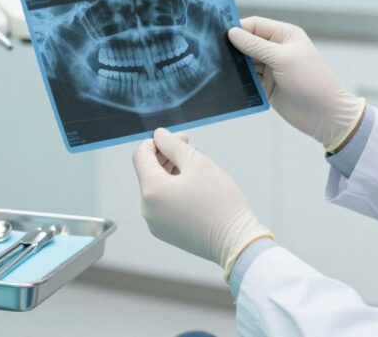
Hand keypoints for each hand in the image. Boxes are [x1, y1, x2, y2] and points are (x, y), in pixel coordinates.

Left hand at [132, 129, 272, 279]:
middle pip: (148, 171)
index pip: (141, 155)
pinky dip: (174, 190)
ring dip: (171, 172)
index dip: (158, 141)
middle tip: (192, 148)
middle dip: (166, 155)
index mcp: (152, 190)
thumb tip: (159, 135)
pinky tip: (194, 187)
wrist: (236, 242)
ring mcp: (155, 223)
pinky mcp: (165, 232)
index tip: (181, 140)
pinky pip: (163, 204)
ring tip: (196, 166)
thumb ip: (173, 145)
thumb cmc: (220, 201)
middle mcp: (147, 209)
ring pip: (157, 187)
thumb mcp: (197, 163)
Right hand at [228, 16, 364, 151]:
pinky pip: (247, 78)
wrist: (324, 115)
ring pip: (245, 61)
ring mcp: (271, 67)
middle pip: (247, 42)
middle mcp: (276, 49)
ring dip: (234, 64)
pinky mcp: (266, 85)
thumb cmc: (310, 81)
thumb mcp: (282, 59)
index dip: (237, 28)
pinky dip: (239, 79)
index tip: (216, 34)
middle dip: (233, 47)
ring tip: (216, 67)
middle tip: (211, 52)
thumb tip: (232, 33)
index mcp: (284, 35)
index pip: (254, 25)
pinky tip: (226, 81)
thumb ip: (256, 46)